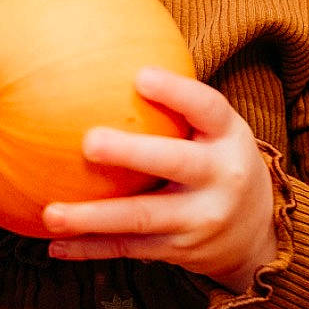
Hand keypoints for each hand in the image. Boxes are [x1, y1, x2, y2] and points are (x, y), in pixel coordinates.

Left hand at [42, 67, 279, 292]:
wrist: (256, 232)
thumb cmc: (217, 162)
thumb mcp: (215, 130)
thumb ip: (177, 104)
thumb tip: (104, 58)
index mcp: (228, 137)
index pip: (208, 108)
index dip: (177, 92)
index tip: (140, 76)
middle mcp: (221, 177)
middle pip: (177, 163)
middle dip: (133, 153)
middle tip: (89, 142)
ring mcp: (201, 219)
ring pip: (143, 217)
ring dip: (94, 217)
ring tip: (51, 213)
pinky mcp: (180, 250)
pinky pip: (129, 249)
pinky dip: (91, 248)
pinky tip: (55, 246)